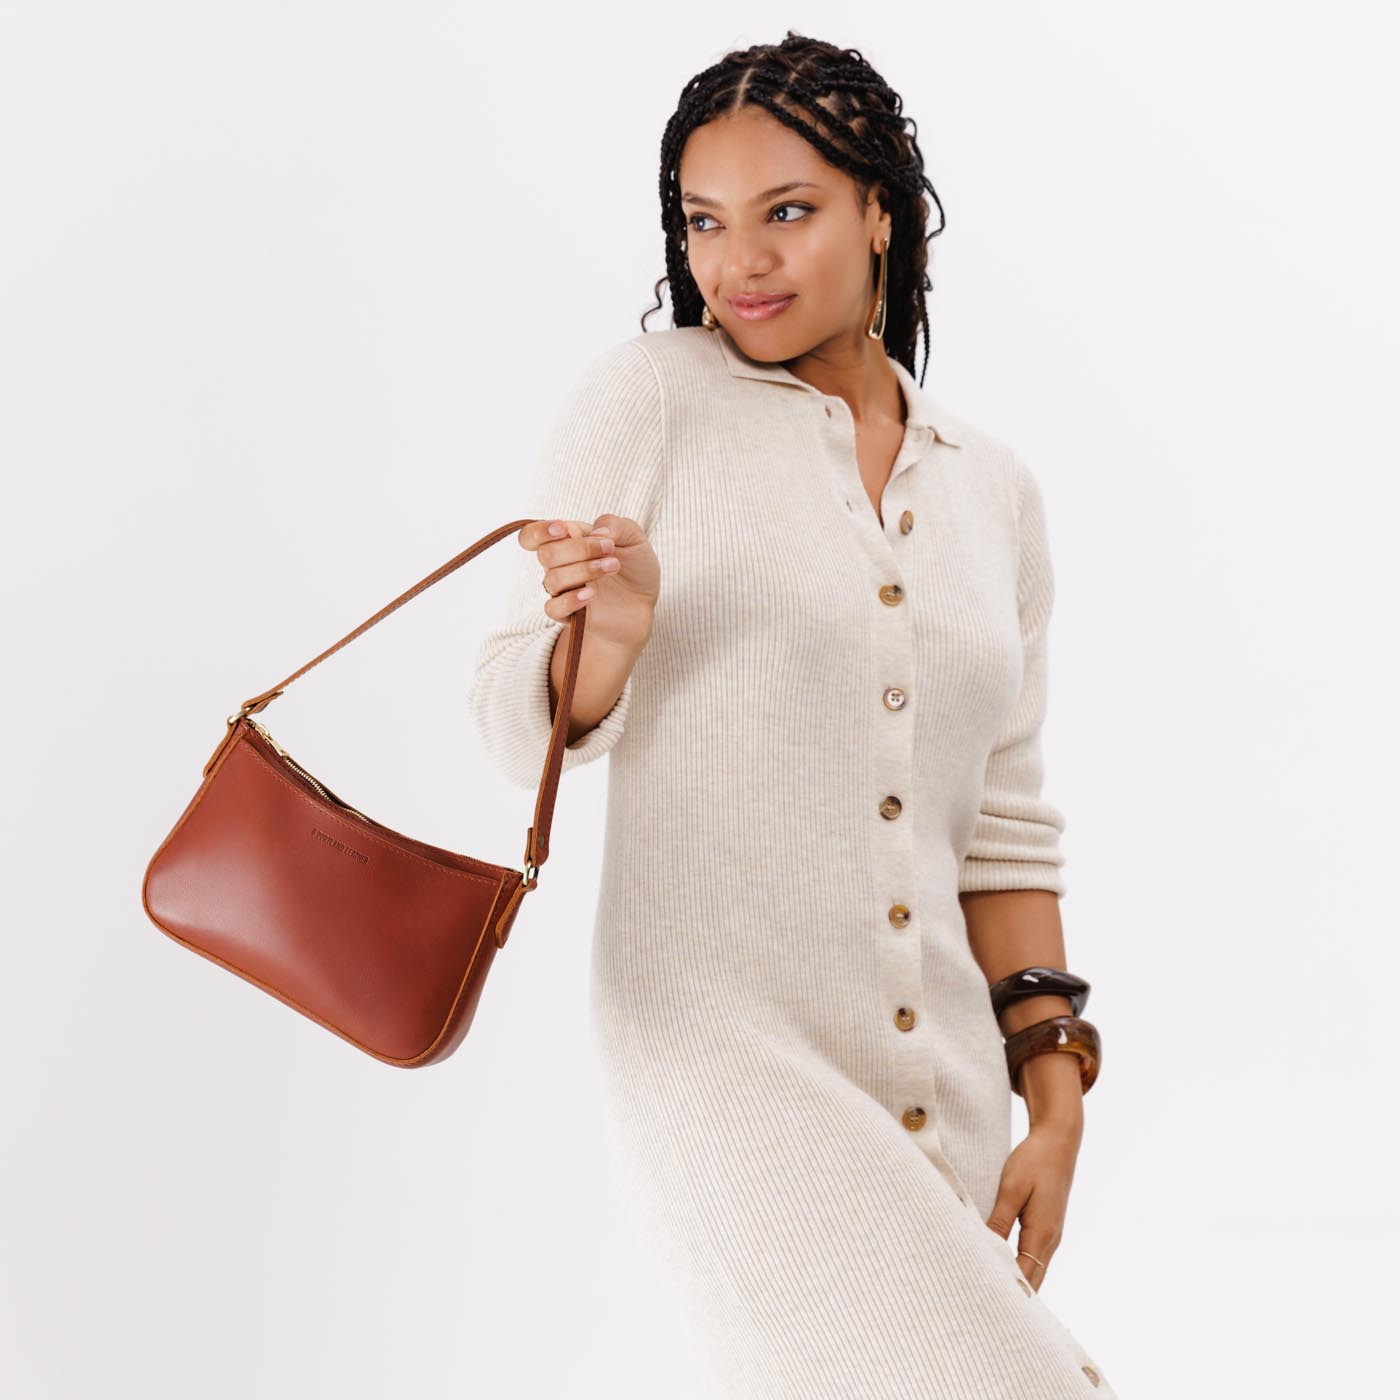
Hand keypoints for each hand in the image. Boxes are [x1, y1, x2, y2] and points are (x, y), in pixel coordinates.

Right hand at [519, 513, 660, 651]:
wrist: (644, 604)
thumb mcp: (635, 539)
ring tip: (613, 567)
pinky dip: (571, 600)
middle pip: (546, 554)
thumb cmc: (634, 568)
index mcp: (568, 541)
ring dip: (584, 570)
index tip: (563, 529)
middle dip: (578, 549)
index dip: (540, 531)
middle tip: (610, 548)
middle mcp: (560, 565)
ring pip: (553, 579)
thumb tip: (596, 530)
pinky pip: (554, 608)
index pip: (533, 535)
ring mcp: (563, 590)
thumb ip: (616, 526)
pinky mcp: (569, 614)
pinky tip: (592, 594)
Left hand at [983, 1120, 1081, 1291]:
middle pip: (1031, 1280)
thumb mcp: (1012, 1188)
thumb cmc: (1034, 1160)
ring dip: (1012, 1279)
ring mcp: (1050, 1235)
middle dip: (1009, 1293)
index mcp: (1042, 1234)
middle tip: (978, 1303)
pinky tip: (997, 1265)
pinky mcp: (1045, 1227)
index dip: (1006, 1292)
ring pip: (1032, 1269)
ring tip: (983, 1288)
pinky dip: (1016, 1264)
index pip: (1025, 1277)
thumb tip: (986, 1249)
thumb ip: (1000, 1220)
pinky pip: (1031, 1255)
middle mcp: (1050, 1241)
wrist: (1058, 1141)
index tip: (982, 1301)